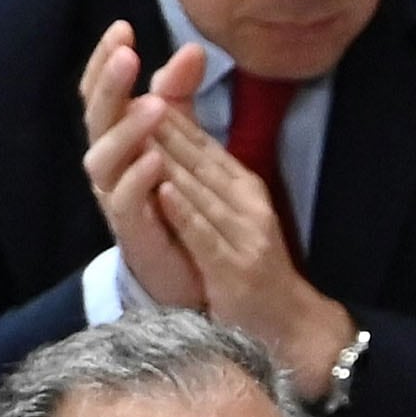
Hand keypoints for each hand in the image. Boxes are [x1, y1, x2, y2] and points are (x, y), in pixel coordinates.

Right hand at [78, 22, 206, 309]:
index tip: (123, 28)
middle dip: (109, 85)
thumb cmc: (176, 195)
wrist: (188, 266)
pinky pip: (125, 203)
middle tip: (127, 55)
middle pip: (95, 118)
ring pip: (102, 160)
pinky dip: (138, 180)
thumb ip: (180, 95)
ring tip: (152, 106)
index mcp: (115, 137)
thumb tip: (194, 48)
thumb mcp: (180, 138)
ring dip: (126, 131)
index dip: (104, 60)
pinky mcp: (131, 231)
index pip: (99, 92)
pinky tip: (157, 161)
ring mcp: (114, 198)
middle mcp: (108, 165)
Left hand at [149, 113, 351, 391]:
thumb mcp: (232, 219)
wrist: (291, 328)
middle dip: (161, 127)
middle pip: (198, 159)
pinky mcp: (236, 268)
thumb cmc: (252, 274)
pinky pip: (205, 235)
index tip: (133, 88)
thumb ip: (205, 184)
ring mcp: (245, 234)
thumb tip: (172, 147)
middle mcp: (247, 203)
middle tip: (124, 96)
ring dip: (168, 160)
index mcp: (243, 188)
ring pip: (199, 190)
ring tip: (136, 132)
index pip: (201, 143)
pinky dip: (184, 213)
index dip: (168, 115)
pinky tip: (162, 191)